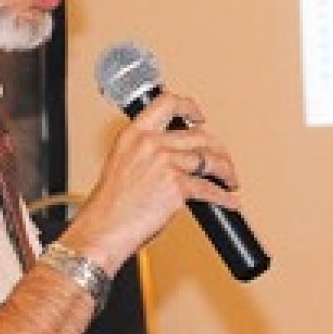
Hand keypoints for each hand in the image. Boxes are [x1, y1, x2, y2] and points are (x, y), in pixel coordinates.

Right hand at [60, 91, 239, 273]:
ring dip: (225, 171)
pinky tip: (229, 200)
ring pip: (210, 159)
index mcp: (134, 133)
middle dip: (217, 149)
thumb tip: (175, 152)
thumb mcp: (122, 162)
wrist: (102, 230)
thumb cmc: (110, 205)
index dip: (189, 107)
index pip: (167, 103)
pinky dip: (224, 197)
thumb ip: (146, 151)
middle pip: (199, 135)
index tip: (199, 117)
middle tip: (221, 159)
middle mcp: (150, 143)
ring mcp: (166, 163)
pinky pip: (210, 188)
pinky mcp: (177, 186)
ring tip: (229, 180)